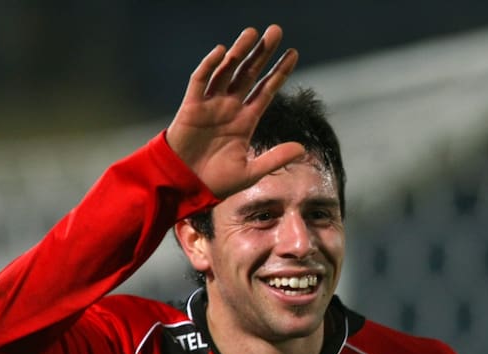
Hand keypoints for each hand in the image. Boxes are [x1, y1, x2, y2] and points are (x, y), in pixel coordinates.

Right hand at [166, 25, 303, 197]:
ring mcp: (211, 105)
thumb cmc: (215, 182)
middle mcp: (230, 108)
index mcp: (246, 121)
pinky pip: (200, 81)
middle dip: (262, 53)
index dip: (279, 72)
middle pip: (249, 74)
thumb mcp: (250, 172)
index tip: (294, 53)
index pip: (266, 90)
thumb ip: (275, 158)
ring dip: (239, 52)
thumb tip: (303, 148)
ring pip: (227, 71)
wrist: (185, 188)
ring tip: (252, 33)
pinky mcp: (191, 107)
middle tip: (276, 31)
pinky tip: (223, 51)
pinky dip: (210, 66)